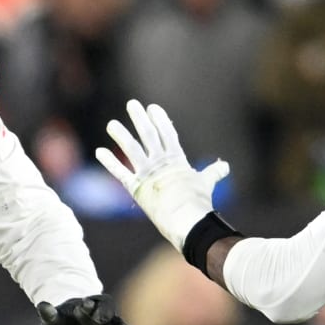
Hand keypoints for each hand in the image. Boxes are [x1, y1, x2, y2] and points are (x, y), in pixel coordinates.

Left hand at [38, 294, 140, 324]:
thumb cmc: (61, 320)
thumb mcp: (52, 318)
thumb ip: (49, 313)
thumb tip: (41, 305)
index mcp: (93, 304)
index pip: (99, 301)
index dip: (91, 305)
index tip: (79, 308)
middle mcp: (107, 315)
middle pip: (112, 317)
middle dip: (103, 324)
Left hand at [97, 99, 229, 249]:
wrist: (187, 220)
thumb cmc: (198, 203)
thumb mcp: (206, 183)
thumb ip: (213, 173)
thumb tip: (225, 166)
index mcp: (177, 160)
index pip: (167, 134)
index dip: (160, 119)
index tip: (153, 107)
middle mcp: (160, 163)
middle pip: (148, 135)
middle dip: (140, 119)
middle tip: (132, 104)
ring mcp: (148, 174)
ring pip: (132, 150)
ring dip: (121, 136)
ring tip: (111, 124)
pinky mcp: (136, 188)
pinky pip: (120, 173)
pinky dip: (109, 162)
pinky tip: (99, 151)